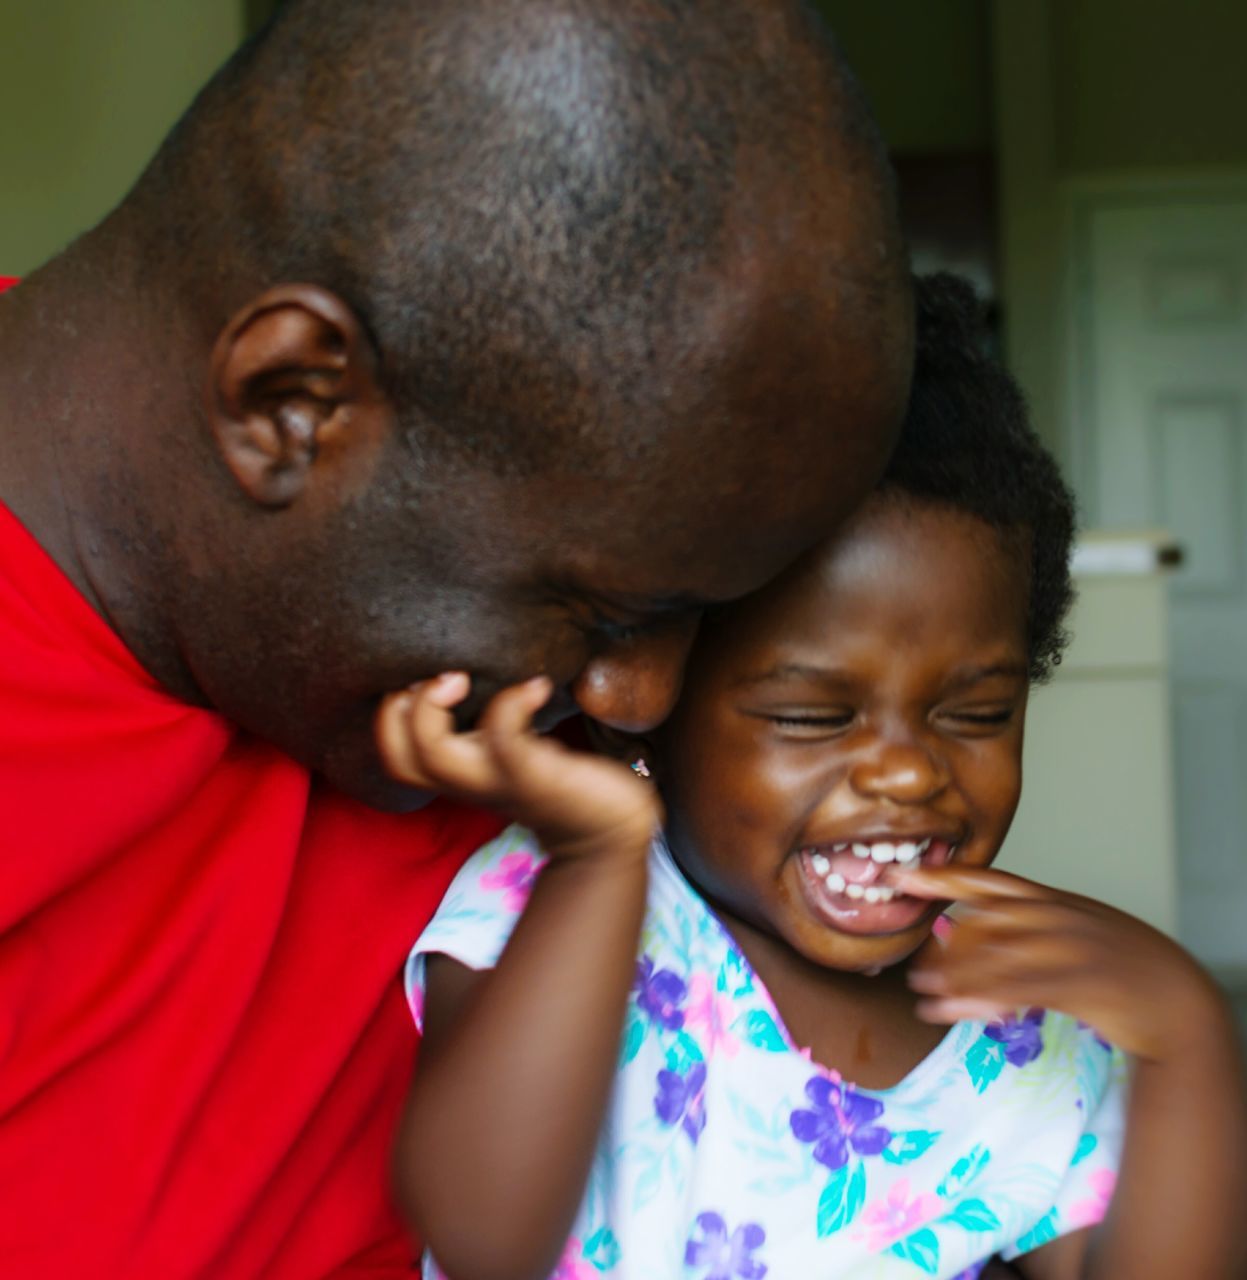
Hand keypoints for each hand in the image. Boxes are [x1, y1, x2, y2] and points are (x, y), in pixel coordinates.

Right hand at [376, 672, 659, 859]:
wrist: (607, 827)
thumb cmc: (560, 778)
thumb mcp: (513, 748)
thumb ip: (487, 724)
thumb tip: (479, 666)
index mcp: (461, 769)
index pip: (396, 754)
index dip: (392, 714)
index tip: (432, 678)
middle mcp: (470, 780)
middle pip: (399, 759)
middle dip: (396, 712)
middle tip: (441, 678)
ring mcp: (499, 781)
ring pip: (433, 755)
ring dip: (431, 707)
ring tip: (463, 677)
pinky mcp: (535, 778)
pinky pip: (505, 741)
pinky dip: (511, 703)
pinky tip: (537, 685)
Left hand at [895, 864, 1227, 1063]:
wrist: (1178, 1000)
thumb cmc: (1122, 965)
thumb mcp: (1076, 928)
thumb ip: (1030, 923)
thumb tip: (974, 930)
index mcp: (1052, 900)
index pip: (987, 880)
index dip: (941, 877)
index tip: (900, 876)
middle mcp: (1054, 916)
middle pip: (982, 922)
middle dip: (942, 944)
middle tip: (911, 966)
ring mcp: (1066, 946)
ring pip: (992, 958)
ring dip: (952, 979)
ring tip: (923, 995)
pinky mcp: (1076, 982)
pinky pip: (1013, 989)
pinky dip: (976, 1000)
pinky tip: (950, 1011)